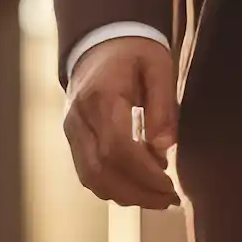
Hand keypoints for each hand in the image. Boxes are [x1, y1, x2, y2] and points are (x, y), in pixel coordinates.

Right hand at [63, 35, 179, 209]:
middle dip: (137, 193)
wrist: (100, 42)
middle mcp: (79, 119)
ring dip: (125, 196)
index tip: (170, 187)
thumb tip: (163, 147)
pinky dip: (113, 187)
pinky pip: (88, 173)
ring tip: (157, 198)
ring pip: (91, 179)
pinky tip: (138, 187)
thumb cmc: (134, 52)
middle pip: (100, 172)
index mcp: (101, 98)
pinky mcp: (72, 138)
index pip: (117, 148)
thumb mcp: (158, 66)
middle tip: (168, 200)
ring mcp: (71, 130)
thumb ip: (163, 106)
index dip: (144, 175)